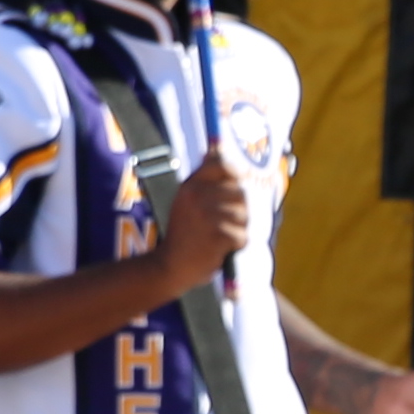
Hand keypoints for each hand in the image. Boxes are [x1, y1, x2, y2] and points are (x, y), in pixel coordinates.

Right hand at [149, 144, 259, 284]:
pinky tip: (222, 249)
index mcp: (190, 186)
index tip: (235, 186)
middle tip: (225, 224)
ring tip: (220, 238)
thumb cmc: (184, 233)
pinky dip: (236, 245)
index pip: (221, 165)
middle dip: (239, 209)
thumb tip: (216, 147)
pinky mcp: (217, 236)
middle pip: (239, 192)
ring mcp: (207, 216)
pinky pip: (241, 236)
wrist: (169, 266)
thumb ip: (204, 178)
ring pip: (243, 215)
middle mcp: (197, 196)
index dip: (234, 174)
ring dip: (238, 229)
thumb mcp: (187, 201)